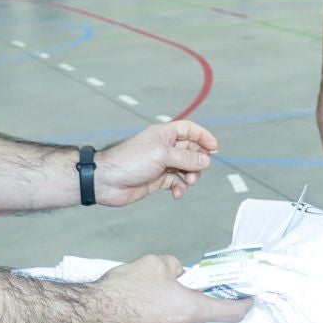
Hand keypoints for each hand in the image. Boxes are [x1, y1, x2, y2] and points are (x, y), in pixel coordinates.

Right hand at [91, 253, 250, 322]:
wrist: (90, 316)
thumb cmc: (123, 289)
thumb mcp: (154, 264)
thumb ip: (175, 267)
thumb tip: (179, 273)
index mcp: (191, 311)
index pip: (229, 313)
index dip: (242, 306)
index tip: (248, 302)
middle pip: (195, 321)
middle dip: (186, 308)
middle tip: (166, 295)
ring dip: (167, 321)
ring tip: (143, 307)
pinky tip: (134, 322)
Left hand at [94, 120, 217, 205]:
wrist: (107, 181)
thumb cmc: (130, 161)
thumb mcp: (162, 154)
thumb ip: (186, 157)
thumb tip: (206, 160)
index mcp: (164, 134)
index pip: (189, 130)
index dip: (203, 137)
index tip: (215, 148)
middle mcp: (164, 148)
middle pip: (191, 150)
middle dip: (198, 161)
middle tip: (197, 170)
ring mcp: (161, 164)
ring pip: (186, 168)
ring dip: (191, 176)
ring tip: (188, 182)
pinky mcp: (158, 180)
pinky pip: (177, 182)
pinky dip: (180, 187)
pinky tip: (177, 192)